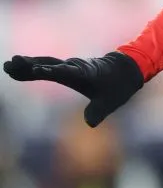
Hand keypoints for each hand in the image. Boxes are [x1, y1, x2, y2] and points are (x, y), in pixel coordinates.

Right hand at [3, 52, 143, 126]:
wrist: (126, 69)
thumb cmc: (118, 86)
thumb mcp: (111, 101)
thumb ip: (99, 111)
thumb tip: (90, 124)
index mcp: (85, 73)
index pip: (65, 72)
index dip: (51, 71)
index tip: (36, 69)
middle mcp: (75, 67)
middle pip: (50, 65)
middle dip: (31, 65)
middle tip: (11, 63)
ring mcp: (70, 67)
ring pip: (46, 64)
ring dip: (28, 64)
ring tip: (9, 65)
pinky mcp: (67, 69)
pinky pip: (48, 67)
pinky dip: (33, 67)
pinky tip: (19, 69)